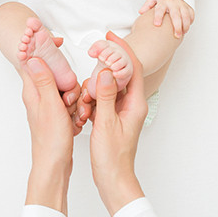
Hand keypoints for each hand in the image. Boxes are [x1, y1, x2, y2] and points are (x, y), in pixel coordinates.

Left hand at [21, 57, 75, 213]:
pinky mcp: (56, 116)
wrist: (54, 166)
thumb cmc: (51, 140)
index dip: (41, 48)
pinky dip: (74, 108)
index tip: (52, 39)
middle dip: (66, 82)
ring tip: (72, 113)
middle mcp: (37, 97)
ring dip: (72, 97)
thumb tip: (33, 57)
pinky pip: (68, 103)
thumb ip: (44, 80)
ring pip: (63, 89)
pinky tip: (75, 120)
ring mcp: (47, 106)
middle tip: (69, 98)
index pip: (32, 61)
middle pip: (53, 74)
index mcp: (32, 91)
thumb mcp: (50, 105)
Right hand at [88, 32, 147, 216]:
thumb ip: (105, 96)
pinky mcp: (113, 118)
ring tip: (84, 99)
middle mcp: (131, 105)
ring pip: (108, 87)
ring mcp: (122, 111)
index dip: (122, 49)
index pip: (132, 68)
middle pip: (120, 74)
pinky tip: (82, 107)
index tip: (110, 36)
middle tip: (91, 56)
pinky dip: (91, 100)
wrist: (114, 180)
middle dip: (104, 66)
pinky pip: (102, 100)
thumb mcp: (106, 124)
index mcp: (135, 104)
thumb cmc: (112, 158)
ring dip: (94, 88)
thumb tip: (105, 71)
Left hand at [138, 0, 194, 37]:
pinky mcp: (188, 6)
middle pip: (176, 15)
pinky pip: (191, 14)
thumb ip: (147, 5)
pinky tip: (186, 28)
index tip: (157, 24)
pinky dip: (190, 21)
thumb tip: (141, 12)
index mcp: (163, 1)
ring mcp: (182, 4)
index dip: (158, 16)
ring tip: (182, 33)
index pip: (160, 9)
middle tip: (176, 35)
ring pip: (186, 16)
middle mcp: (173, 3)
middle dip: (177, 26)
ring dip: (185, 25)